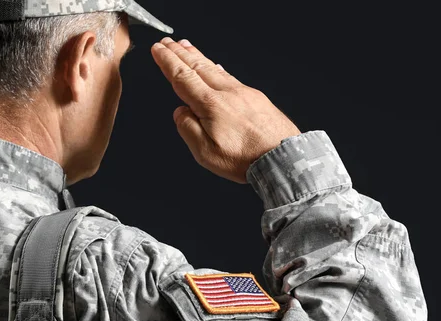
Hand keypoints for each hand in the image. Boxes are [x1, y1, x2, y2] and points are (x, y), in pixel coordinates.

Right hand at [151, 37, 300, 183]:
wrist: (282, 157)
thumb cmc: (245, 158)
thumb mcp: (205, 152)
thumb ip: (188, 128)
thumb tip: (180, 112)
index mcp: (210, 104)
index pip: (182, 77)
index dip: (168, 62)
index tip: (158, 50)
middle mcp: (227, 93)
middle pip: (198, 67)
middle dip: (180, 53)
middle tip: (167, 42)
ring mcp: (243, 93)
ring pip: (214, 69)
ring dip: (197, 56)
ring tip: (186, 46)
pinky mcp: (256, 98)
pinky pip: (230, 76)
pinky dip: (217, 67)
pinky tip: (216, 66)